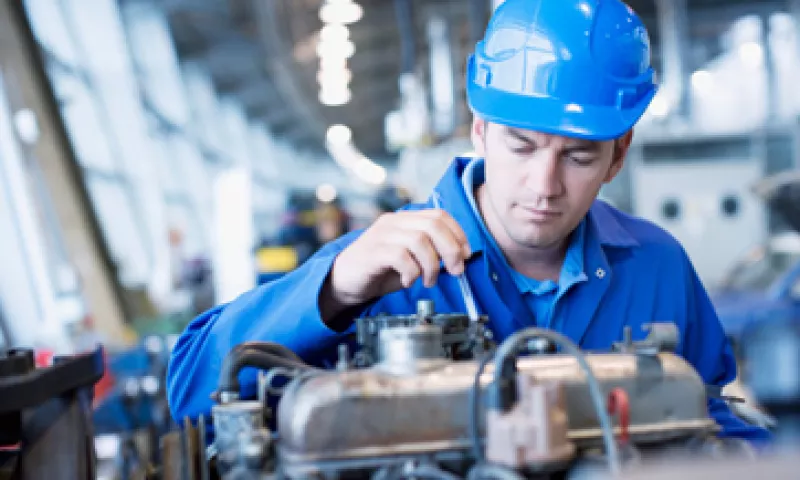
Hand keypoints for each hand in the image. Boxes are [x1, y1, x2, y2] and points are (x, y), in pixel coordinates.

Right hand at [321, 209, 470, 320]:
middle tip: (455, 271)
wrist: (344, 280)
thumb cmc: (380, 270)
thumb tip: (460, 258)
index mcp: (405, 220)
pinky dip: (411, 272)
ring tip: (428, 281)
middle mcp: (394, 222)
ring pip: (419, 240)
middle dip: (451, 250)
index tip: (466, 255)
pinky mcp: (372, 252)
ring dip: (431, 265)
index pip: (439, 215)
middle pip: (433, 225)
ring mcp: (382, 235)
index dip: (458, 234)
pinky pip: (401, 256)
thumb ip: (431, 253)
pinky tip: (408, 281)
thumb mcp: (411, 258)